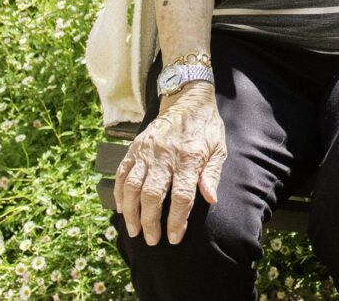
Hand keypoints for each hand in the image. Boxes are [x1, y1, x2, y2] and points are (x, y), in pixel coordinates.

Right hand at [114, 82, 224, 245]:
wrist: (187, 98)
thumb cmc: (205, 127)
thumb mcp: (218, 148)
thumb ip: (212, 174)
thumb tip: (210, 198)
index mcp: (189, 157)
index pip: (181, 195)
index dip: (176, 220)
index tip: (173, 237)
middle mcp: (165, 155)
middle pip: (152, 194)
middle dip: (150, 221)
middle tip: (151, 239)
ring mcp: (147, 151)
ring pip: (133, 186)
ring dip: (131, 211)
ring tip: (133, 230)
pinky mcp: (135, 147)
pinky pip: (122, 172)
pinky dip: (120, 192)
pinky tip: (121, 207)